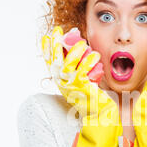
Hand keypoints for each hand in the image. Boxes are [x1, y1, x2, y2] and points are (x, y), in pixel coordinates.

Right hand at [41, 26, 122, 146]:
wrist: (99, 115)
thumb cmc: (93, 96)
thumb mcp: (82, 79)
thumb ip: (79, 65)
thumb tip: (80, 43)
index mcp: (60, 80)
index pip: (49, 62)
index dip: (47, 49)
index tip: (48, 36)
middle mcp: (62, 83)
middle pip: (55, 60)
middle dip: (55, 44)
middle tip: (58, 31)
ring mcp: (71, 86)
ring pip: (67, 64)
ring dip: (74, 51)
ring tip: (83, 43)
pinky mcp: (82, 88)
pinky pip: (82, 71)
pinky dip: (89, 61)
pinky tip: (95, 55)